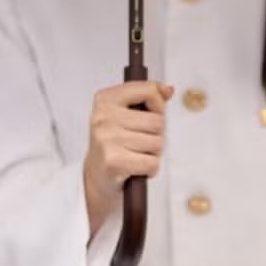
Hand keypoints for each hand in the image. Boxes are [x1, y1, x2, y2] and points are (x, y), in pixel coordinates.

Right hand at [83, 80, 173, 236]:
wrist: (97, 176)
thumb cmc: (114, 143)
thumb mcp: (125, 114)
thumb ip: (148, 98)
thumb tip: (168, 90)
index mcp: (106, 99)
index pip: (149, 91)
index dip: (158, 105)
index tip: (152, 113)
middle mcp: (104, 118)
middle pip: (157, 121)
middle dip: (156, 134)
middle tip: (140, 142)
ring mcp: (108, 139)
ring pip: (157, 143)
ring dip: (153, 153)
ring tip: (136, 154)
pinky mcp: (114, 162)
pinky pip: (152, 162)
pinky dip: (150, 169)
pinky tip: (137, 167)